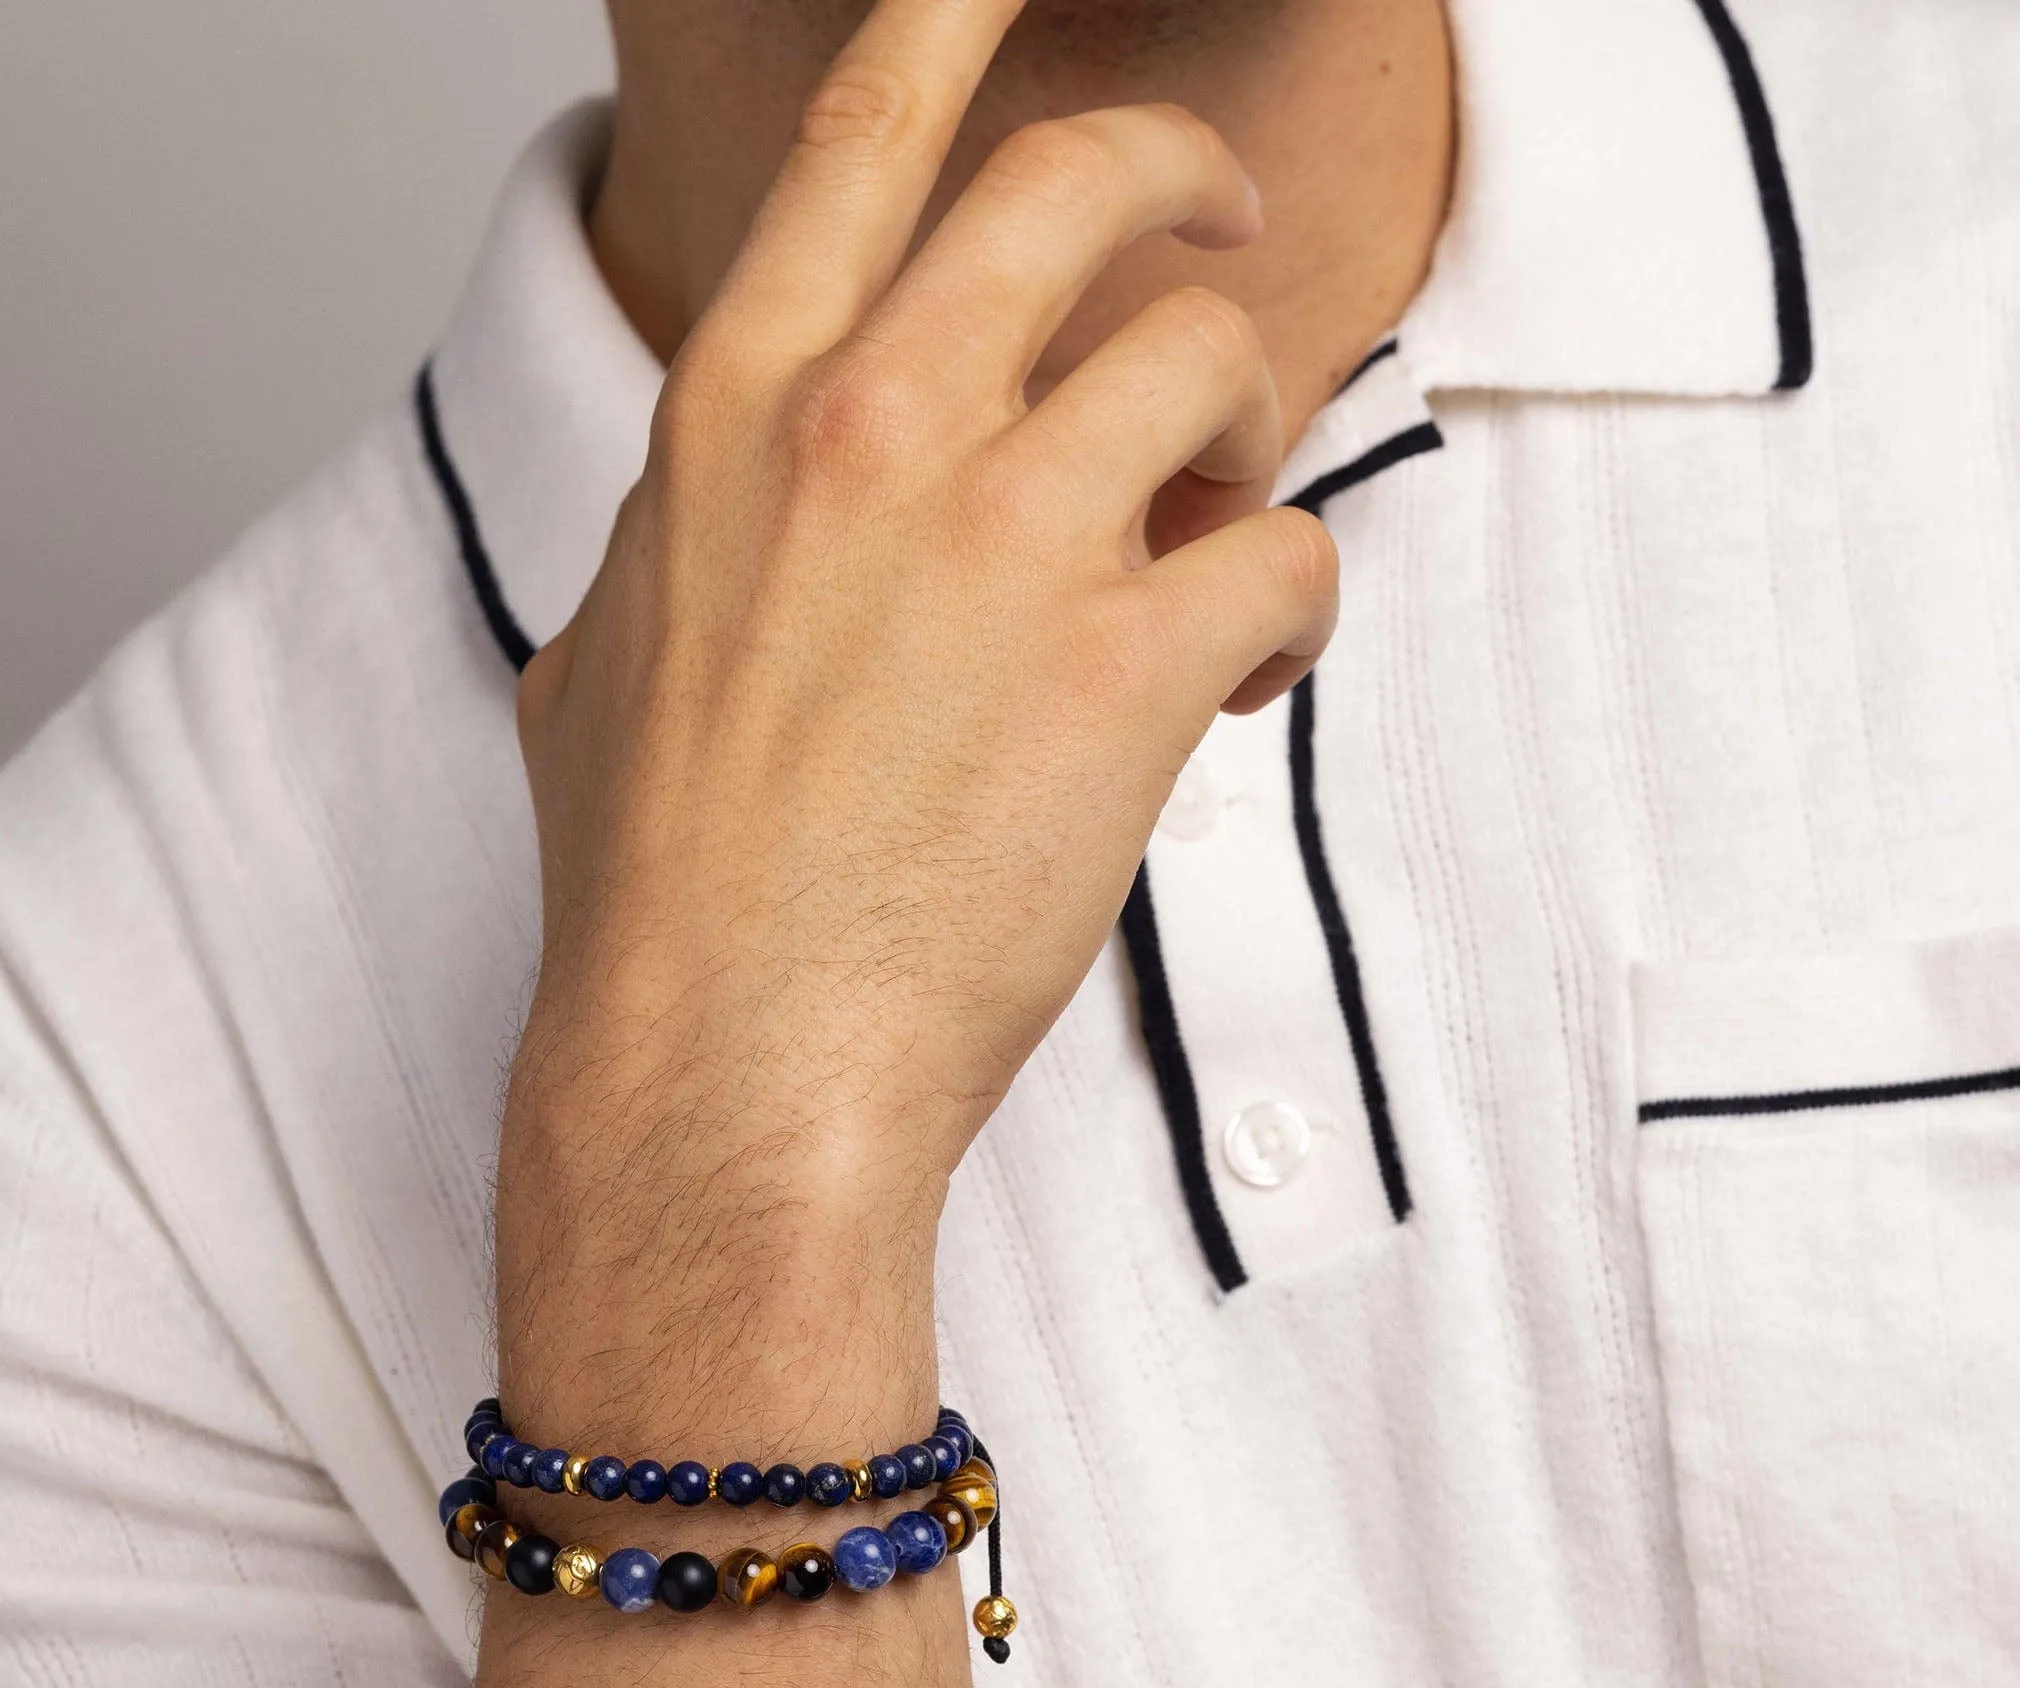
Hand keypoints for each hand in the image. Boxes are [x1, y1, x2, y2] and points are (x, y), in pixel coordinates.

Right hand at [504, 0, 1338, 1321]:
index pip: (866, 127)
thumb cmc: (657, 905)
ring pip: (1211, 364)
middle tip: (1216, 236)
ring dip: (1242, 432)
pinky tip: (1249, 684)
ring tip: (1213, 540)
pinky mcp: (1127, 667)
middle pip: (1081, 185)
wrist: (721, 1076)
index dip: (961, 14)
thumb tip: (700, 520)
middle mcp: (873, 427)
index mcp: (735, 409)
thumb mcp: (600, 665)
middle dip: (1178, 181)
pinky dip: (1299, 610)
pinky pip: (1292, 556)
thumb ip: (678, 542)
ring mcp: (1005, 537)